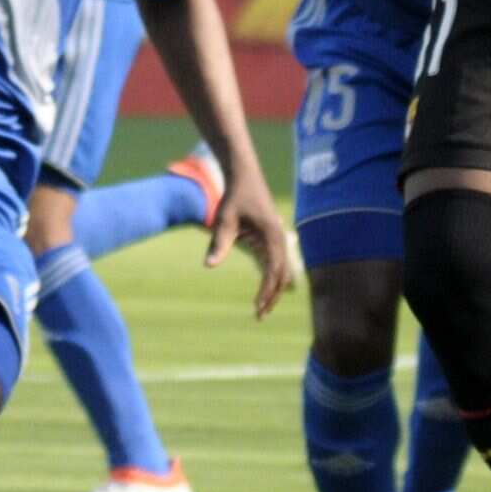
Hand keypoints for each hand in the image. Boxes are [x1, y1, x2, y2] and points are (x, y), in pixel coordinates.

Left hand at [202, 162, 295, 317]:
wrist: (244, 175)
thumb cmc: (234, 197)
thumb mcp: (224, 220)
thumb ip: (219, 243)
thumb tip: (209, 266)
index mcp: (272, 236)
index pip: (274, 271)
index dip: (267, 291)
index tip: (257, 308)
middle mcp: (279, 239)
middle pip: (282, 275)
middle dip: (272, 296)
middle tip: (259, 316)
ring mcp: (278, 238)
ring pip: (281, 271)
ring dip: (273, 290)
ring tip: (261, 309)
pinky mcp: (272, 237)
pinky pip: (275, 263)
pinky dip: (271, 279)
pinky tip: (262, 292)